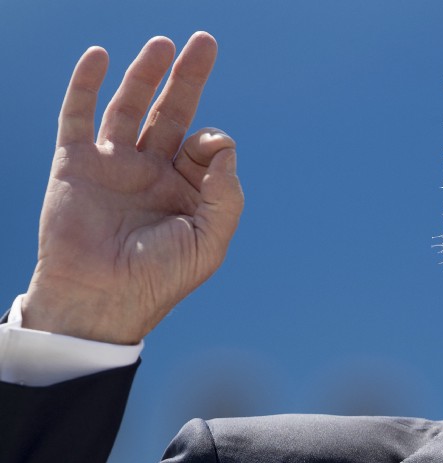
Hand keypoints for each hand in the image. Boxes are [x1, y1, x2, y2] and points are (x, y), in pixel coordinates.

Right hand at [22, 32, 243, 344]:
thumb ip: (226, 195)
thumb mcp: (209, 241)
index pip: (205, 145)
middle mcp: (152, 172)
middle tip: (205, 41)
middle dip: (189, 78)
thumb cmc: (159, 278)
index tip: (206, 152)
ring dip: (146, 75)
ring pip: (131, 108)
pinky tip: (100, 56)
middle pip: (173, 113)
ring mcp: (113, 166)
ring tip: (163, 43)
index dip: (211, 141)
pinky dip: (86, 85)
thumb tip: (223, 144)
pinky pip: (78, 117)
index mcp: (186, 190)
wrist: (101, 300)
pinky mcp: (76, 164)